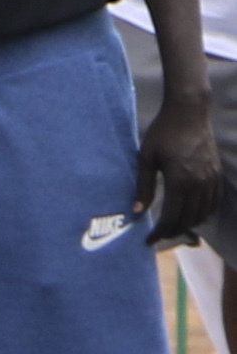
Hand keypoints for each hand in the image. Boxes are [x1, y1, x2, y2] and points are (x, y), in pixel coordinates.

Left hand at [145, 91, 221, 245]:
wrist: (189, 112)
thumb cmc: (163, 133)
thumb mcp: (146, 159)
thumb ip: (143, 187)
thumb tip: (137, 212)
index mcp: (180, 181)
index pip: (171, 217)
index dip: (159, 233)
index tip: (148, 241)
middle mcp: (199, 183)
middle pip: (188, 219)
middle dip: (172, 232)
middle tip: (158, 236)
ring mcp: (211, 178)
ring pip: (203, 212)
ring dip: (189, 224)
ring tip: (173, 227)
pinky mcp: (217, 172)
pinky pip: (214, 200)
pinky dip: (204, 212)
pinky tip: (193, 215)